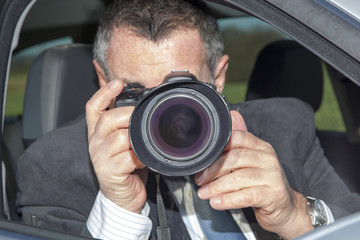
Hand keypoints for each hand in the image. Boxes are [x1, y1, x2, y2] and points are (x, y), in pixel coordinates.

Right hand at [86, 80, 147, 213]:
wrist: (123, 195)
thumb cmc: (127, 166)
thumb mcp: (125, 142)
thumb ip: (129, 126)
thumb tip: (146, 109)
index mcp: (98, 132)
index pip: (93, 108)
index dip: (104, 93)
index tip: (118, 83)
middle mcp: (95, 143)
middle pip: (107, 120)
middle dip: (129, 115)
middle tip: (144, 117)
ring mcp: (100, 158)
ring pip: (119, 138)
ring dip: (137, 139)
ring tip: (145, 144)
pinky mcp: (109, 173)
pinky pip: (127, 159)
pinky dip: (140, 158)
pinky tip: (144, 160)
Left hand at [194, 110, 312, 238]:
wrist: (285, 208)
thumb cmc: (262, 183)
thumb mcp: (250, 162)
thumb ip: (238, 143)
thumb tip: (231, 115)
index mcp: (260, 147)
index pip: (238, 138)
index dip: (217, 147)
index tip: (202, 158)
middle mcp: (268, 158)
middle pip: (235, 158)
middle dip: (213, 169)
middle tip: (199, 180)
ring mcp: (273, 176)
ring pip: (239, 177)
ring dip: (217, 187)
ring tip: (204, 193)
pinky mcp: (274, 194)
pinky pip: (247, 195)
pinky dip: (228, 199)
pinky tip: (217, 203)